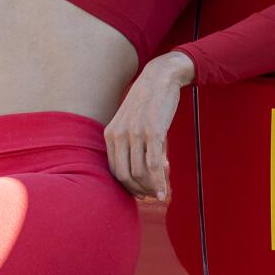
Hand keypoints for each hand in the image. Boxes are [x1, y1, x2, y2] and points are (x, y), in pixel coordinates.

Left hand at [103, 52, 195, 201]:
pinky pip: (154, 165)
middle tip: (149, 197)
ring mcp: (136, 133)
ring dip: (150, 188)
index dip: (126, 187)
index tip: (138, 193)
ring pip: (140, 172)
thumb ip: (125, 140)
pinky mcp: (153, 132)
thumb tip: (131, 168)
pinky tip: (164, 192)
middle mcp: (120, 134)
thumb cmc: (146, 102)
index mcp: (110, 134)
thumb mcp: (128, 120)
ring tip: (158, 194)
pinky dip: (159, 183)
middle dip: (137, 190)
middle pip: (125, 175)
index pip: (114, 170)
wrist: (160, 78)